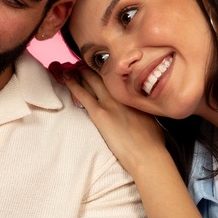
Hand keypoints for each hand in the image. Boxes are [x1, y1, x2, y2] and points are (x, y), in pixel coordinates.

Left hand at [48, 60, 169, 177]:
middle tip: (81, 62)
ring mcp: (110, 102)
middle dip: (91, 67)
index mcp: (134, 93)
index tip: (100, 65)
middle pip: (103, 74)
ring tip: (70, 66)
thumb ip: (140, 107)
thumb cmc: (152, 142)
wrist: (148, 155)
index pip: (116, 76)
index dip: (105, 69)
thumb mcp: (150, 117)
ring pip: (91, 80)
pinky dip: (72, 84)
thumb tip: (137, 106)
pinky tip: (65, 77)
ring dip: (79, 71)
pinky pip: (82, 94)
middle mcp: (122, 93)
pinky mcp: (100, 114)